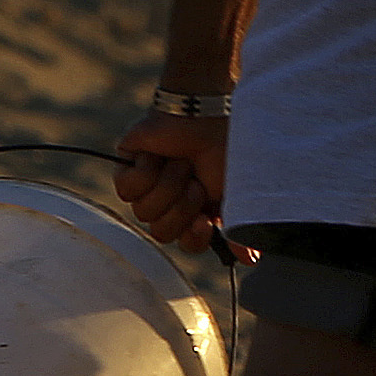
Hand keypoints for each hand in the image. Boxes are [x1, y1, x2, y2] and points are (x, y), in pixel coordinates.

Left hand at [117, 113, 230, 252]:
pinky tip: (158, 154)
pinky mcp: (127, 169)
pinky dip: (147, 171)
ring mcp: (148, 187)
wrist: (205, 115)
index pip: (188, 244)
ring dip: (168, 184)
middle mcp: (171, 203)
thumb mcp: (238, 192)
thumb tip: (249, 260)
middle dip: (180, 207)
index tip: (205, 220)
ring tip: (180, 162)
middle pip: (161, 233)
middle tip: (195, 182)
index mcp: (198, 210)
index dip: (193, 237)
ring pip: (143, 212)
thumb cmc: (228, 149)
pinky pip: (128, 189)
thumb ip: (239, 227)